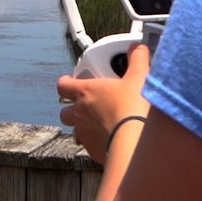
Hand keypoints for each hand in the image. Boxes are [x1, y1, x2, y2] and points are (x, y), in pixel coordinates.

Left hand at [57, 43, 151, 164]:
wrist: (135, 142)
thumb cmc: (132, 109)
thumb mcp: (138, 78)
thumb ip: (137, 60)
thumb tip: (138, 49)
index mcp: (85, 92)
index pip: (63, 85)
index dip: (66, 82)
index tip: (72, 81)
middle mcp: (79, 113)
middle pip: (65, 110)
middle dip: (73, 107)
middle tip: (90, 104)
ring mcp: (84, 133)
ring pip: (75, 129)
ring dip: (84, 125)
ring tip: (102, 123)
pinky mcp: (93, 151)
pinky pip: (89, 145)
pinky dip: (96, 141)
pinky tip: (112, 138)